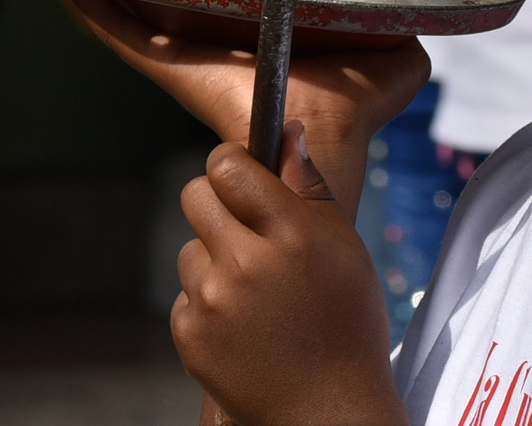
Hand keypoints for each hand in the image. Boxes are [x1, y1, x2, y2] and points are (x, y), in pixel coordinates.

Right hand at [62, 0, 430, 218]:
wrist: (326, 134)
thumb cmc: (360, 111)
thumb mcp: (398, 64)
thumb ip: (405, 42)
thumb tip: (410, 28)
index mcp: (256, 57)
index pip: (217, 18)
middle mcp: (216, 60)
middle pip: (167, 14)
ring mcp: (190, 64)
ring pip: (134, 20)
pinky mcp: (174, 66)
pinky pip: (122, 31)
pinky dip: (89, 3)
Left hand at [174, 122, 409, 425]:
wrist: (328, 409)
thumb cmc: (347, 322)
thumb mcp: (344, 246)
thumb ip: (309, 186)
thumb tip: (289, 133)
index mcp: (292, 233)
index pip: (229, 165)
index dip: (234, 162)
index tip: (244, 173)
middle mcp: (247, 263)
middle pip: (196, 194)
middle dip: (216, 200)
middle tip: (245, 223)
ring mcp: (213, 301)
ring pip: (190, 246)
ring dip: (214, 255)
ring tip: (255, 285)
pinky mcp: (190, 334)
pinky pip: (185, 293)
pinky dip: (206, 299)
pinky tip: (243, 319)